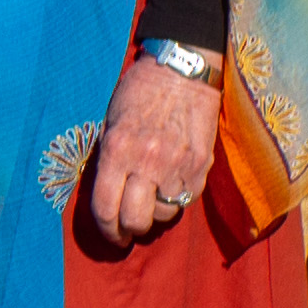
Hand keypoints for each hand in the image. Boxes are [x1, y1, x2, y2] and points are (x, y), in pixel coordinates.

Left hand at [86, 55, 216, 247]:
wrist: (182, 71)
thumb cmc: (139, 92)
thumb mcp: (110, 122)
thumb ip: (108, 158)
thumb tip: (106, 195)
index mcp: (117, 150)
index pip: (106, 207)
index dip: (106, 229)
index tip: (110, 236)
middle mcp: (147, 162)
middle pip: (136, 220)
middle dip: (129, 230)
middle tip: (127, 229)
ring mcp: (177, 166)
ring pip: (164, 213)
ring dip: (155, 212)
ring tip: (150, 197)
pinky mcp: (201, 166)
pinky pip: (187, 199)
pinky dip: (177, 198)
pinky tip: (170, 185)